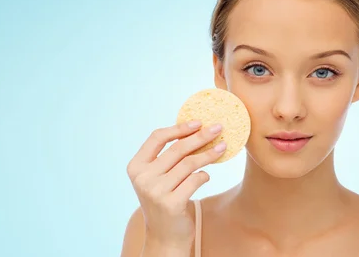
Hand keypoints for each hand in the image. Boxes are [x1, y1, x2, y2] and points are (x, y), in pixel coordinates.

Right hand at [126, 121, 226, 251]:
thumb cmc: (165, 200)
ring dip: (209, 154)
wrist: (165, 237)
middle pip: (177, 149)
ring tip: (222, 148)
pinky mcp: (171, 204)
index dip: (179, 128)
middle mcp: (143, 178)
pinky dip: (205, 175)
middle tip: (218, 128)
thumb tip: (195, 129)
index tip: (198, 122)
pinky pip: (195, 180)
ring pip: (189, 163)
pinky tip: (206, 176)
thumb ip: (168, 157)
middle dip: (201, 136)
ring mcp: (155, 191)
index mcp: (136, 166)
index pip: (157, 138)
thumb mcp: (159, 177)